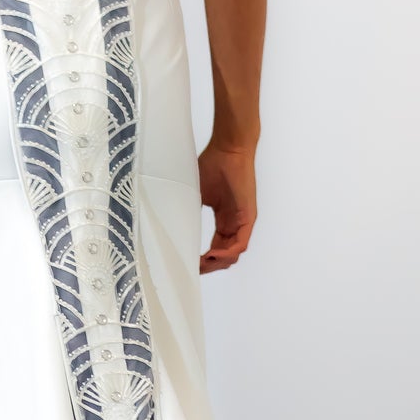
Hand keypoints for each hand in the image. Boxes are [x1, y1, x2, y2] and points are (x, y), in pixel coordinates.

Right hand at [198, 139, 256, 273]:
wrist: (228, 150)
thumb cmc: (213, 166)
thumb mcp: (197, 194)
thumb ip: (189, 211)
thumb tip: (172, 224)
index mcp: (224, 220)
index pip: (216, 248)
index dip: (204, 260)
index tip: (189, 264)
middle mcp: (234, 224)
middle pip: (225, 256)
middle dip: (209, 266)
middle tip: (193, 269)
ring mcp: (242, 222)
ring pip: (233, 254)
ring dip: (217, 263)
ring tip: (201, 265)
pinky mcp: (248, 218)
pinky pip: (240, 244)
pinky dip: (226, 253)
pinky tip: (212, 256)